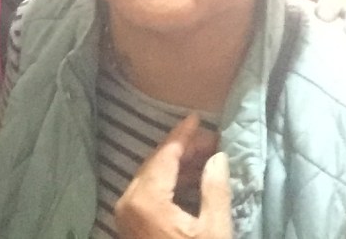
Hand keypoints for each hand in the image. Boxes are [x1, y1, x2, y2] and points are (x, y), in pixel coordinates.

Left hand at [114, 113, 232, 238]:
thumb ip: (215, 191)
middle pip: (156, 163)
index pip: (165, 156)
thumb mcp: (213, 231)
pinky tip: (191, 177)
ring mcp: (126, 212)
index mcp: (146, 200)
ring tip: (207, 157)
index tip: (196, 118)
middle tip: (212, 142)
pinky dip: (169, 182)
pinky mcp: (130, 222)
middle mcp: (128, 201)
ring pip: (152, 176)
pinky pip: (148, 191)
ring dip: (178, 165)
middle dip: (184, 149)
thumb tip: (218, 158)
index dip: (182, 135)